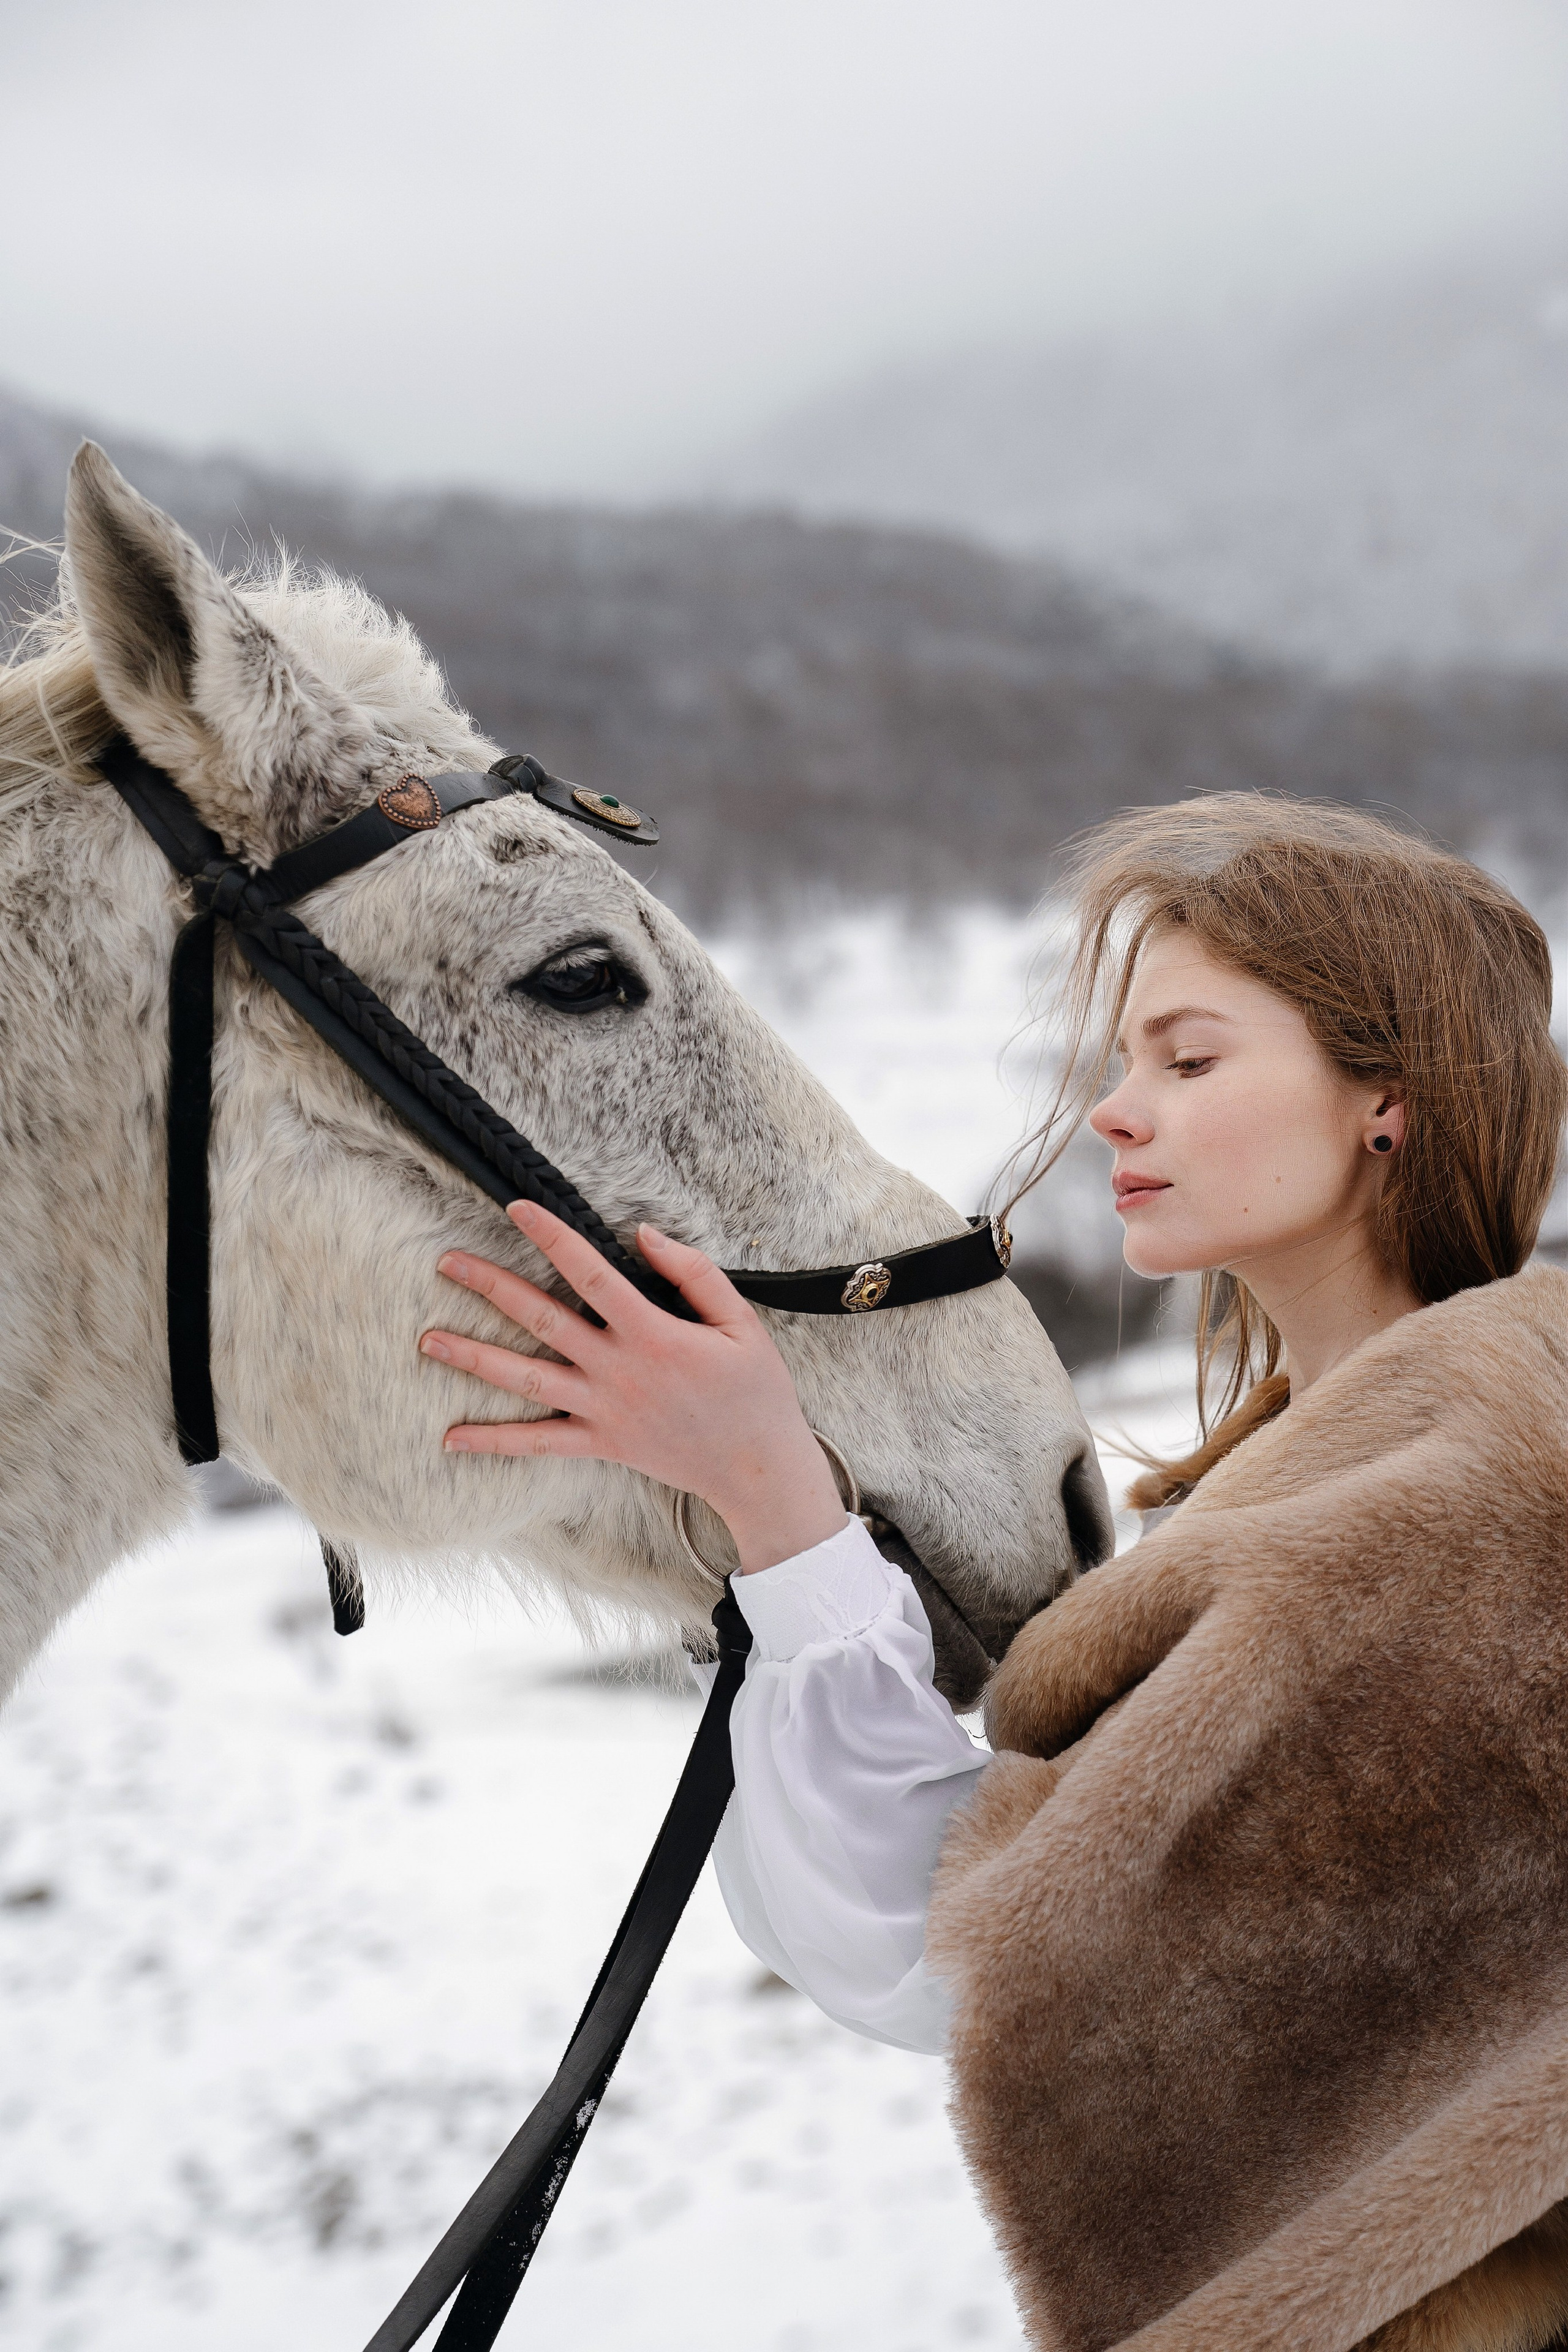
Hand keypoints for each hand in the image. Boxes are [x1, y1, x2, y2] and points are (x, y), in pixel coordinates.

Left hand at [419, 1200, 846, 1573]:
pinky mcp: (600, 1443)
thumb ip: (693, 1273)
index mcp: (653, 1333)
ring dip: (474, 1358)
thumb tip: (644, 1235)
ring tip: (428, 1341)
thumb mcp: (740, 1321)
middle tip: (446, 1262)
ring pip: (526, 1380)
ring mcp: (603, 1410)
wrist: (757, 1467)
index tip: (516, 1207)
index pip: (589, 1272)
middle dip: (490, 1287)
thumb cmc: (755, 1390)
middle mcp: (618, 1370)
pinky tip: (451, 1438)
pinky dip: (493, 1442)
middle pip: (541, 1320)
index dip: (551, 1236)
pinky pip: (537, 1443)